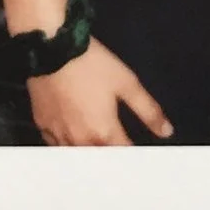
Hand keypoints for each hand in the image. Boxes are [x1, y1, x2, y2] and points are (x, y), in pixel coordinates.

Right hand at [28, 36, 173, 146]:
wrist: (53, 49)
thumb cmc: (93, 65)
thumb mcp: (127, 83)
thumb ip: (148, 110)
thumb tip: (166, 132)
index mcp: (104, 133)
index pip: (123, 156)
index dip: (132, 156)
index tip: (138, 154)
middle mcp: (80, 141)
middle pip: (99, 161)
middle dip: (110, 158)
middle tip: (117, 149)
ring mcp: (58, 136)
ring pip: (76, 156)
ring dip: (87, 155)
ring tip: (95, 147)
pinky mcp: (42, 126)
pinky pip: (56, 145)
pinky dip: (66, 145)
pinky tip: (71, 138)